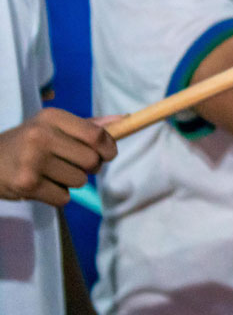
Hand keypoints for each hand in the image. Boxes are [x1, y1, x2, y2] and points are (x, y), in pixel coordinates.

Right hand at [0, 109, 117, 205]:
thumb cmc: (26, 142)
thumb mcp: (52, 126)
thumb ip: (88, 125)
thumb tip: (123, 120)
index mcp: (52, 117)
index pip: (96, 135)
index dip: (109, 148)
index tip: (107, 154)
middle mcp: (41, 136)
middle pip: (92, 160)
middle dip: (90, 167)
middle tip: (74, 165)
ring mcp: (32, 160)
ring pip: (80, 181)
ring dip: (72, 182)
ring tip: (52, 174)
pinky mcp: (26, 184)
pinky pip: (64, 197)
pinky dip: (58, 196)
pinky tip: (42, 186)